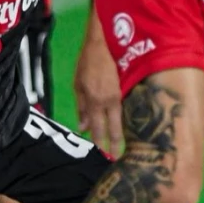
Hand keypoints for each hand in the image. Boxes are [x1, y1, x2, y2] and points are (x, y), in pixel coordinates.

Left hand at [75, 35, 122, 154]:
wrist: (103, 43)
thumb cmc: (87, 63)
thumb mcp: (78, 85)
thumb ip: (81, 107)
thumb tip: (83, 128)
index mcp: (94, 100)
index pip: (98, 128)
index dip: (101, 142)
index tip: (105, 155)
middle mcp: (108, 101)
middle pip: (113, 127)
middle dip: (115, 144)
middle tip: (118, 158)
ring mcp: (119, 94)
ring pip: (120, 119)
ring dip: (120, 133)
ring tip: (123, 146)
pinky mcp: (126, 88)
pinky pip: (124, 108)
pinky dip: (123, 118)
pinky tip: (125, 124)